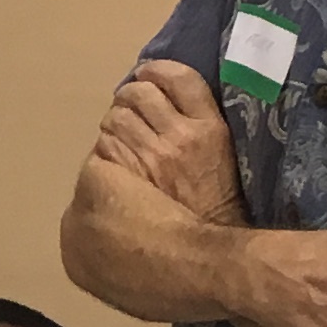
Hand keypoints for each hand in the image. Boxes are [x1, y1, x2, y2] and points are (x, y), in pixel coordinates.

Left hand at [98, 62, 246, 225]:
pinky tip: (108, 162)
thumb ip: (199, 124)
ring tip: (118, 139)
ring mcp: (154, 157)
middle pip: (138, 94)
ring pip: (116, 119)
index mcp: (210, 126)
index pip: (177, 76)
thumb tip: (166, 102)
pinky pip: (104, 148)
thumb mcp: (223, 154)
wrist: (210, 253)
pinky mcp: (130, 180)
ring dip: (113, 126)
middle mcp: (181, 135)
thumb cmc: (218, 205)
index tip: (148, 79)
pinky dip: (102, 151)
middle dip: (128, 101)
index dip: (154, 73)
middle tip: (128, 115)